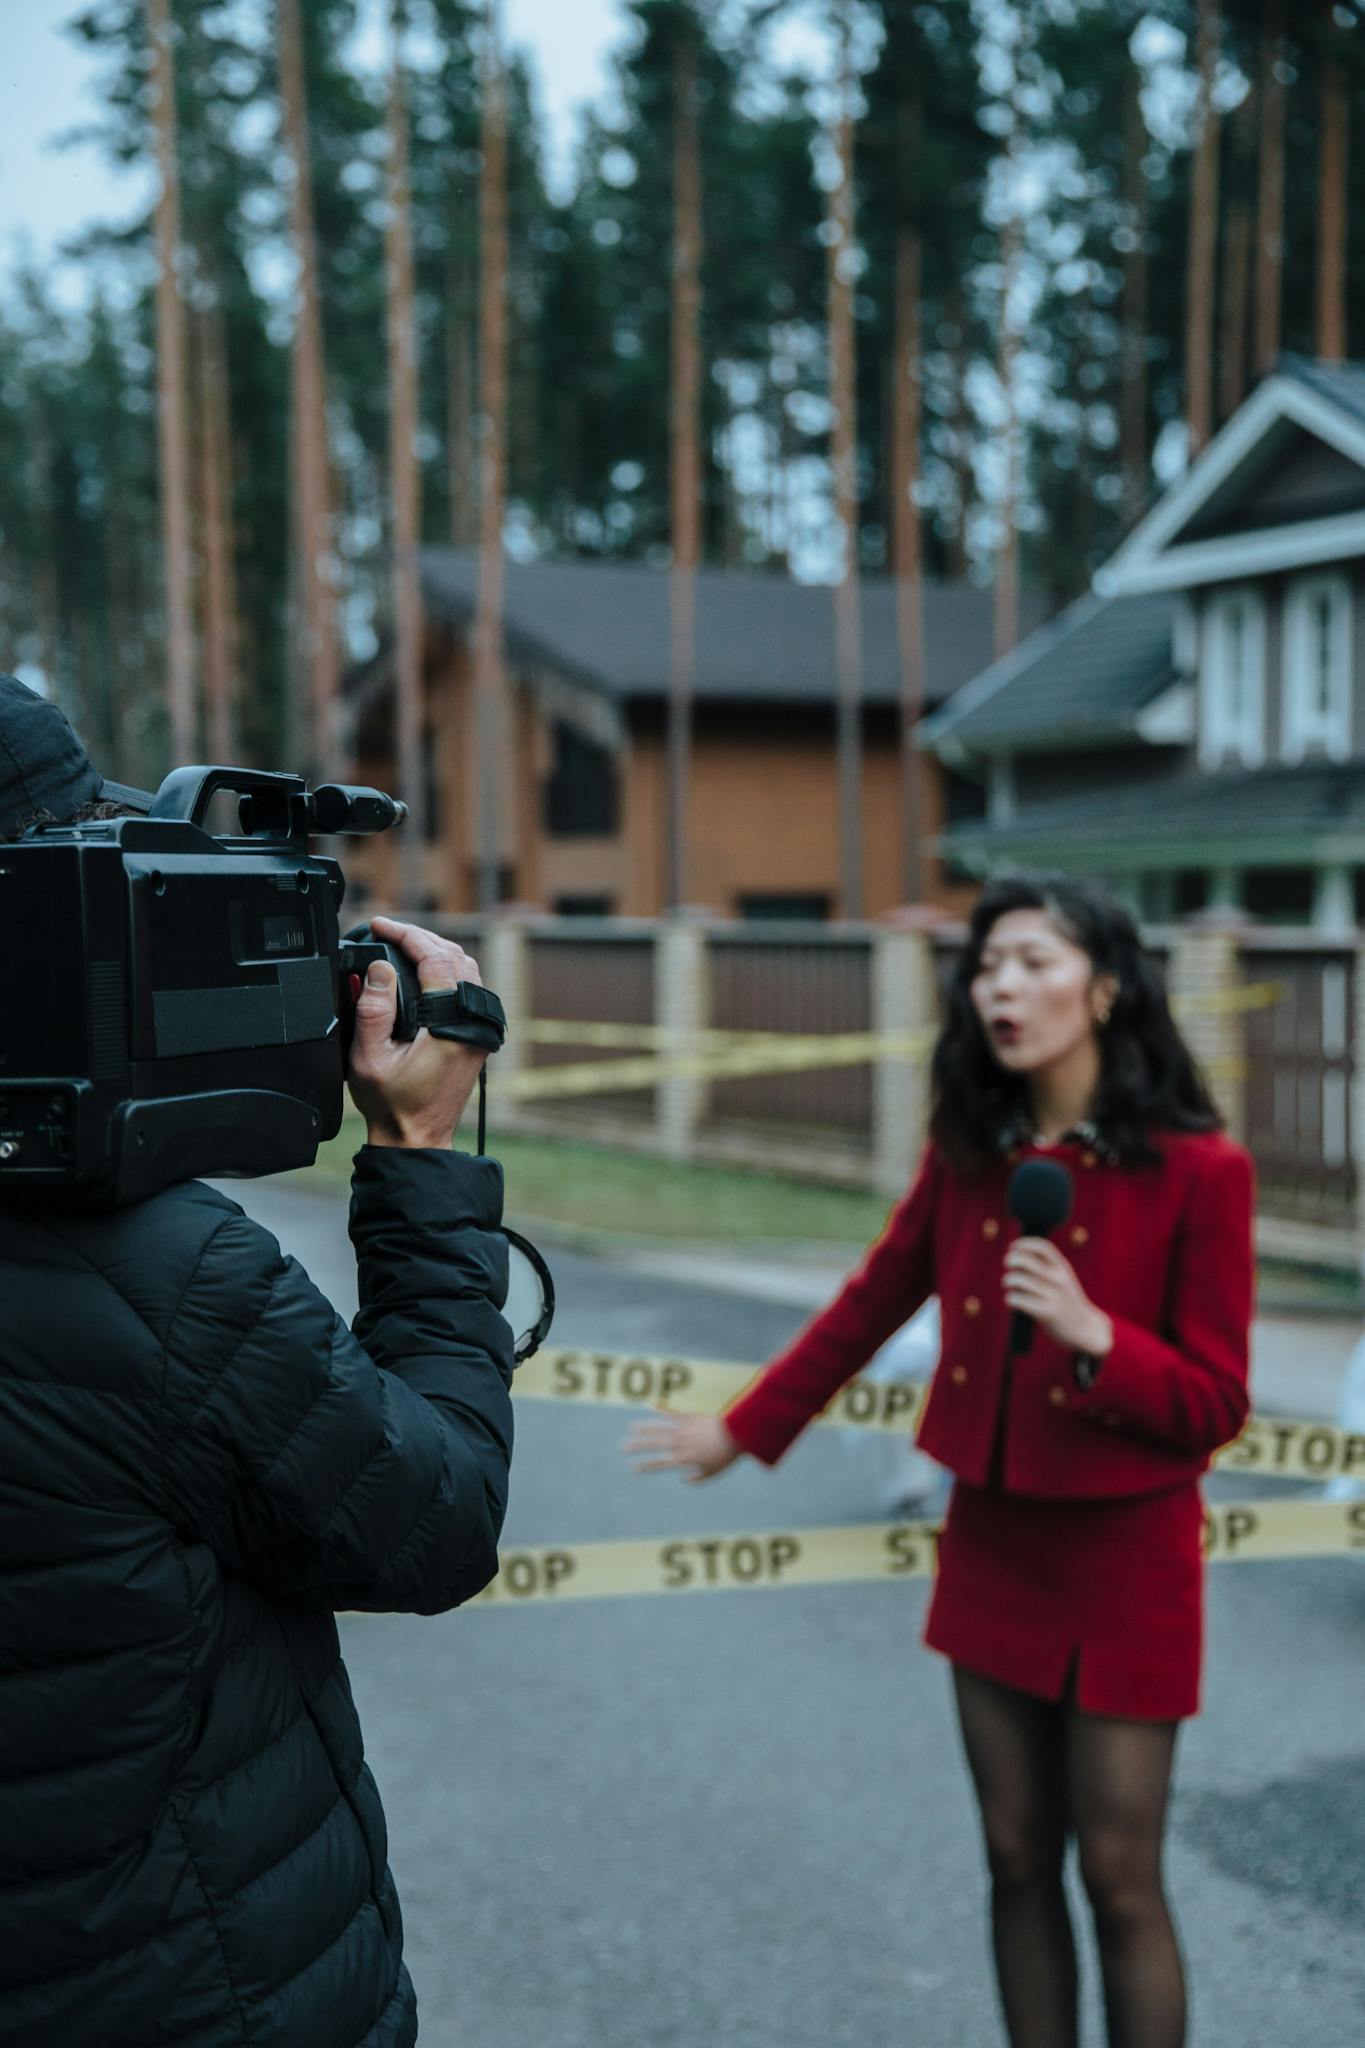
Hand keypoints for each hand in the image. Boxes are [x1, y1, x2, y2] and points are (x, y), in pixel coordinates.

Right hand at [346, 914, 487, 1149]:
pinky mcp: (479, 1034)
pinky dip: (446, 970)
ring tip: (400, 944)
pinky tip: (421, 968)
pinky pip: (469, 987)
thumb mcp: (368, 1058)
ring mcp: (481, 1029)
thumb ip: (372, 1009)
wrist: (417, 1138)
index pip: (435, 959)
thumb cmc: (393, 1104)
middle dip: (420, 937)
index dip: (405, 935)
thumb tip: (379, 966)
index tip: (380, 925)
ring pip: (467, 969)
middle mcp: (474, 1024)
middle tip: (387, 931)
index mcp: (451, 1026)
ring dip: (435, 951)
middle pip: (455, 956)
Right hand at [624, 1411, 742, 1483]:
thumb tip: (682, 1479)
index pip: (660, 1463)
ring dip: (644, 1427)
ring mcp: (684, 1429)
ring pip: (659, 1428)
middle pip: (654, 1444)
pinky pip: (673, 1413)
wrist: (737, 1434)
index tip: (633, 1468)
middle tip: (622, 1446)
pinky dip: (661, 1410)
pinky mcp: (690, 1417)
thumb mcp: (713, 1473)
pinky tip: (651, 1407)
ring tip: (630, 1427)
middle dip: (637, 1446)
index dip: (645, 1466)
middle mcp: (680, 1443)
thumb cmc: (726, 1455)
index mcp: (684, 1459)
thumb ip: (697, 1479)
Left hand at [1002, 1238, 1113, 1356]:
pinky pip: (1018, 1299)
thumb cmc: (1066, 1301)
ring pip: (1018, 1279)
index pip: (1043, 1247)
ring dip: (1008, 1281)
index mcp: (1062, 1267)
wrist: (1083, 1328)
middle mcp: (1058, 1279)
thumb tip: (1017, 1253)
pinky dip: (1011, 1298)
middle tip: (1008, 1265)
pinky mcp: (1047, 1312)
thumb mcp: (1062, 1278)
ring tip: (1010, 1286)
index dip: (1024, 1243)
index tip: (1013, 1247)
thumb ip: (1046, 1265)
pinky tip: (1013, 1300)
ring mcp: (1053, 1295)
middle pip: (1025, 1260)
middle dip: (1011, 1259)